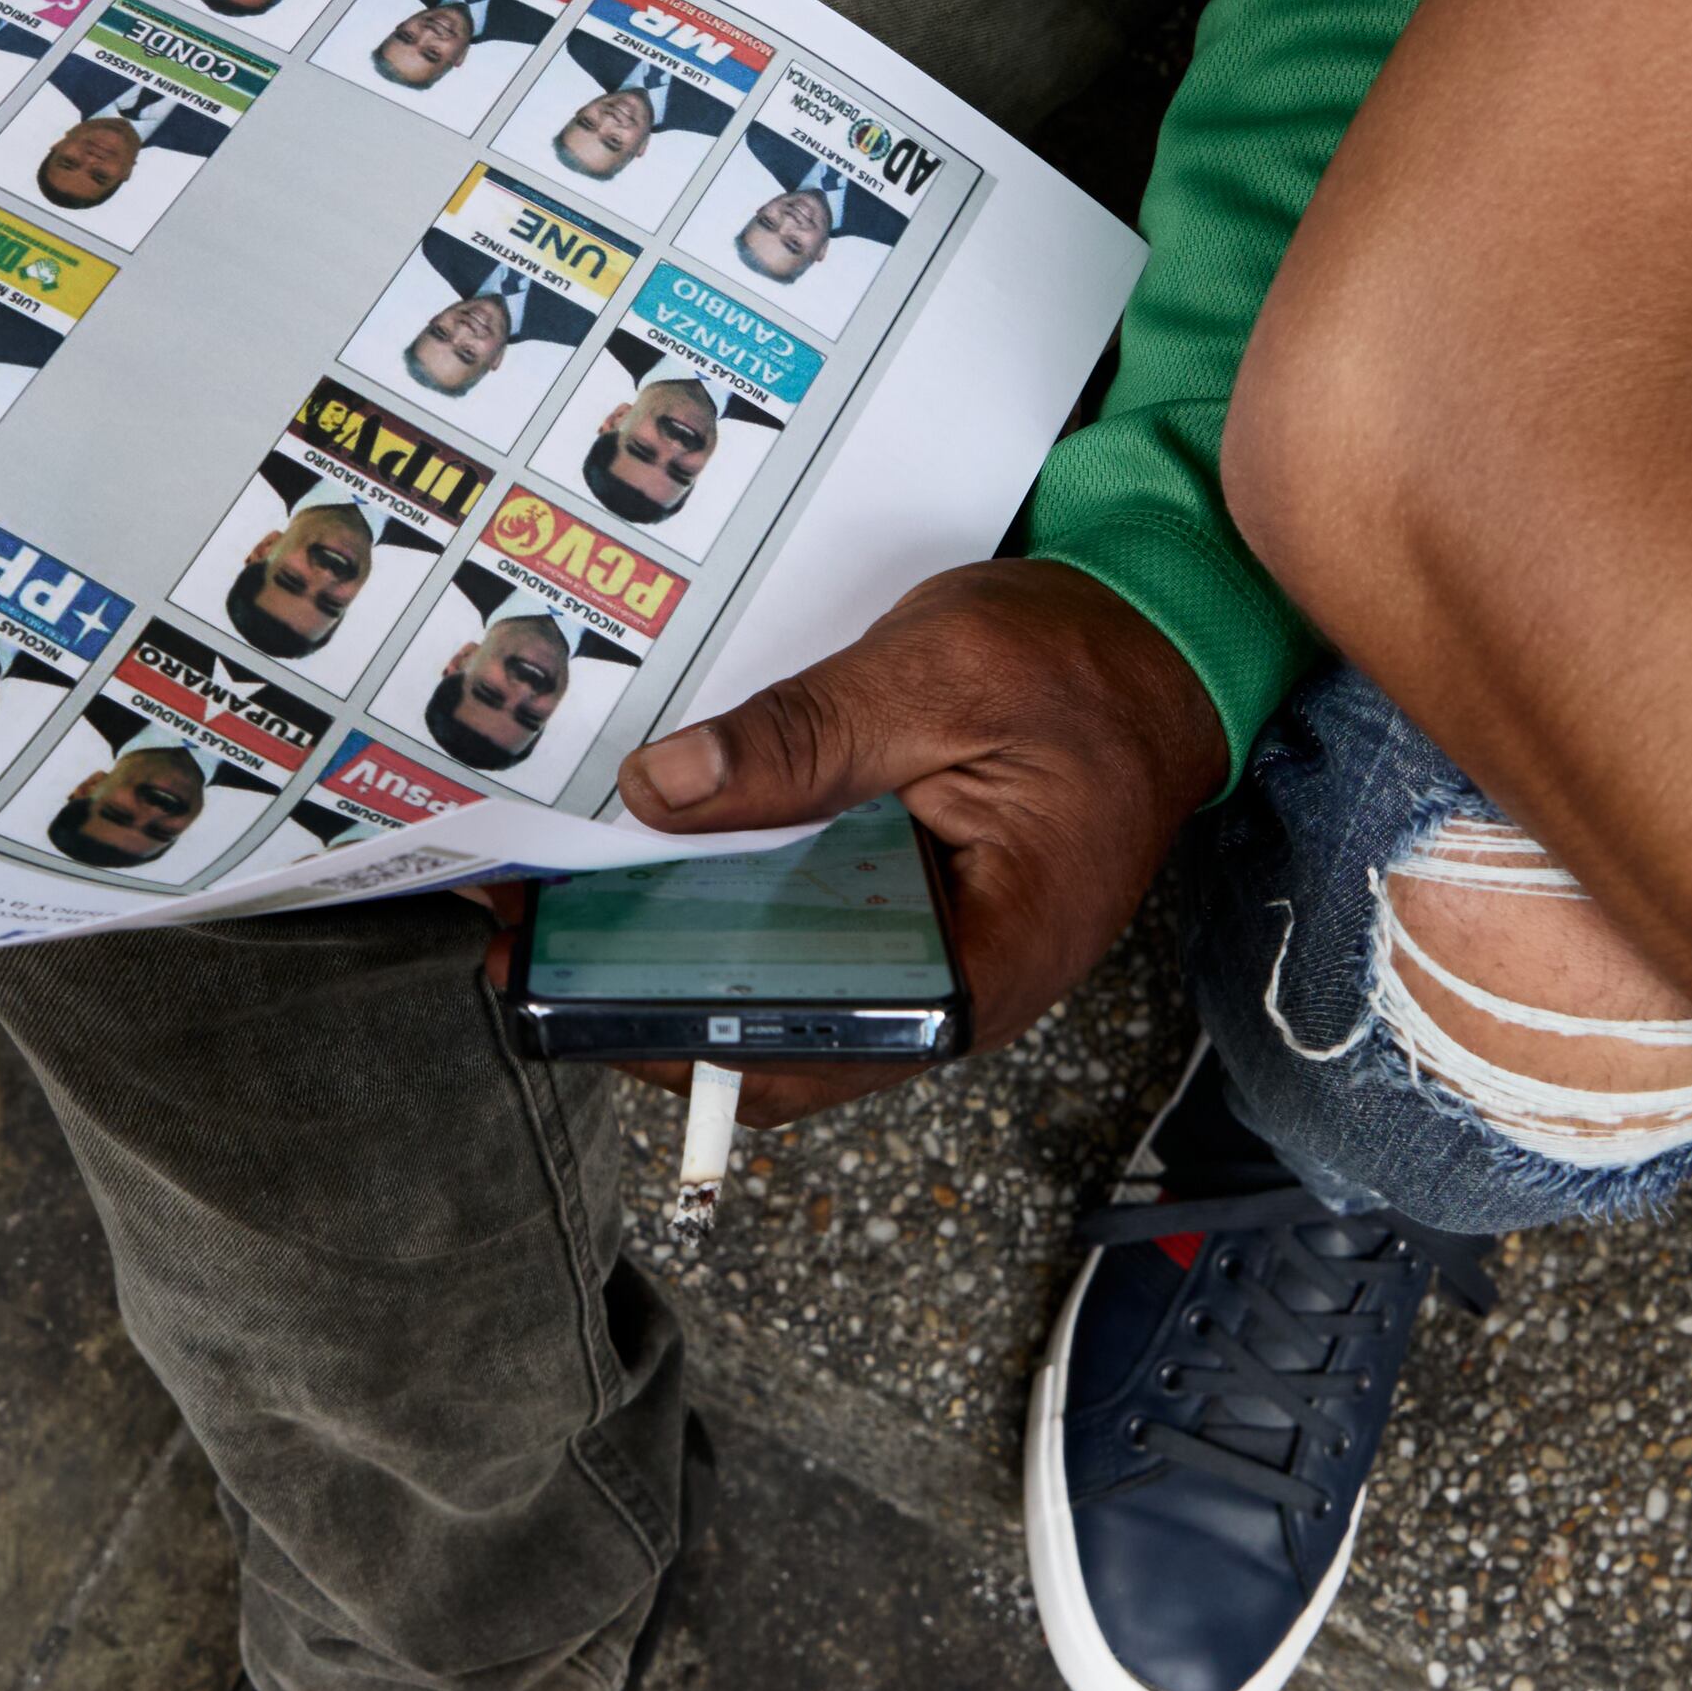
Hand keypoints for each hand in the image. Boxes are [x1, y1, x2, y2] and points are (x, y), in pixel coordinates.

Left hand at [601, 559, 1221, 1123]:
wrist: (1165, 641)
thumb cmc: (1083, 668)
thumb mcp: (935, 678)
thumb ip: (802, 740)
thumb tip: (663, 792)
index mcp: (977, 972)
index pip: (802, 1049)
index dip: (670, 1027)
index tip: (563, 984)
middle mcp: (950, 992)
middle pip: (773, 1029)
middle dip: (646, 988)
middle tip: (526, 934)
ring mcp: (929, 956)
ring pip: (780, 982)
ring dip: (675, 944)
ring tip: (564, 896)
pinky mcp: (910, 910)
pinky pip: (803, 928)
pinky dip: (726, 897)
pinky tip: (653, 852)